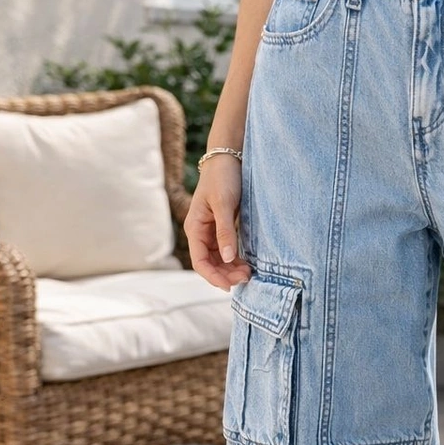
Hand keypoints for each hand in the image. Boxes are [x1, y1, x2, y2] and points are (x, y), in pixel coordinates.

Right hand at [184, 156, 251, 289]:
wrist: (228, 158)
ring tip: (248, 273)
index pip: (199, 262)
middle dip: (225, 274)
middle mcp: (200, 233)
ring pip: (218, 260)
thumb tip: (228, 259)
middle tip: (246, 278)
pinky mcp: (222, 228)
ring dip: (230, 269)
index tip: (230, 286)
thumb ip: (225, 232)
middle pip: (209, 264)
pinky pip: (226, 251)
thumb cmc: (223, 178)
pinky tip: (246, 264)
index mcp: (195, 228)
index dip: (213, 276)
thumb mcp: (224, 204)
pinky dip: (235, 260)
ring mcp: (211, 232)